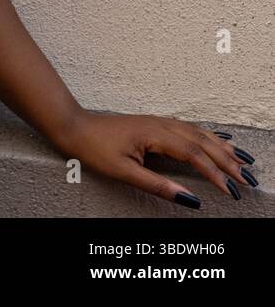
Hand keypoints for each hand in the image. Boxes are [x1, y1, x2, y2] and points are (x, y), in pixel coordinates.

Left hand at [55, 108, 258, 208]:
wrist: (72, 125)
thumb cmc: (93, 147)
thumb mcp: (124, 172)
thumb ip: (158, 186)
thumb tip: (189, 199)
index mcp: (156, 135)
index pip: (194, 155)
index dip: (215, 173)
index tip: (232, 190)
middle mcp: (161, 124)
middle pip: (203, 142)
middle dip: (228, 161)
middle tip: (248, 180)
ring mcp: (159, 121)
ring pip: (199, 133)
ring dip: (222, 147)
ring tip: (244, 160)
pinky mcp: (155, 123)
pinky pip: (189, 129)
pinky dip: (208, 136)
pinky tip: (218, 138)